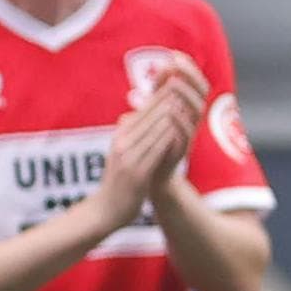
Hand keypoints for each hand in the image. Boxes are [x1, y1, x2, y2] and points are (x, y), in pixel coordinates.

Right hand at [95, 87, 196, 225]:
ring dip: (170, 114)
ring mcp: (128, 156)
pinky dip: (167, 138)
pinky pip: (154, 151)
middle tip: (183, 81)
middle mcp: (122, 142)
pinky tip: (180, 130)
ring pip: (152, 130)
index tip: (175, 79)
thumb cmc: (117, 182)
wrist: (105, 210)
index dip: (159, 94)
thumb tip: (131, 116)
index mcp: (120, 136)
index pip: (142, 110)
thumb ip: (127, 135)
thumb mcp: (120, 153)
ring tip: (185, 100)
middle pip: (147, 116)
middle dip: (166, 98)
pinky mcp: (136, 171)